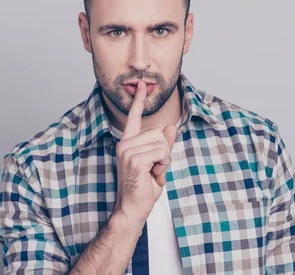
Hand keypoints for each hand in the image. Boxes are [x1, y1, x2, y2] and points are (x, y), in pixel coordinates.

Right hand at [113, 80, 176, 227]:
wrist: (132, 208)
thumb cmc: (143, 188)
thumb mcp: (157, 163)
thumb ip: (163, 144)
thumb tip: (170, 126)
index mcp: (128, 143)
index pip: (133, 117)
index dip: (138, 101)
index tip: (141, 85)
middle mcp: (125, 143)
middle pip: (159, 133)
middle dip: (164, 152)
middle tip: (153, 170)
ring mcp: (127, 150)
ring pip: (162, 144)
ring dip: (163, 161)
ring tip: (151, 174)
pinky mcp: (134, 158)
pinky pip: (161, 153)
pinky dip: (162, 166)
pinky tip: (151, 176)